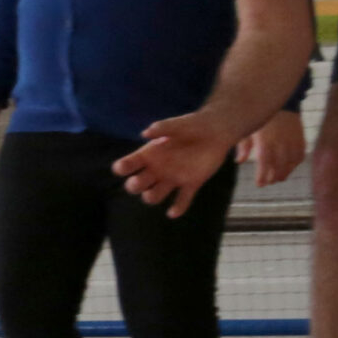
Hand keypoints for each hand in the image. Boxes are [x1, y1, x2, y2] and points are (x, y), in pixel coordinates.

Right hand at [113, 113, 236, 217]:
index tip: (121, 168)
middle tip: (138, 181)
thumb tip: (145, 133)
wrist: (217, 132)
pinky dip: (178, 208)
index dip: (122, 167)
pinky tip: (173, 213)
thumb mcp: (178, 124)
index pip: (129, 164)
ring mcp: (173, 178)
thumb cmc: (193, 125)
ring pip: (155, 195)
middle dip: (134, 185)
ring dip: (151, 197)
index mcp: (150, 154)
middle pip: (138, 184)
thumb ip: (163, 128)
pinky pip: (182, 200)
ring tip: (152, 195)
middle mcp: (158, 169)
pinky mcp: (191, 184)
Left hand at [237, 108, 304, 186]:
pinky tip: (290, 166)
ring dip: (285, 172)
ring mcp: (292, 140)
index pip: (265, 163)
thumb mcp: (248, 129)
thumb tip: (239, 161)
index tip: (260, 184)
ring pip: (291, 163)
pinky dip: (296, 163)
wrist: (280, 101)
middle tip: (269, 182)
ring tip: (279, 178)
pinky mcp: (301, 137)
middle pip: (279, 166)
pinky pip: (300, 155)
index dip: (263, 176)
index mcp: (265, 140)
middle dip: (273, 177)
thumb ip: (244, 146)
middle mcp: (280, 142)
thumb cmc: (260, 117)